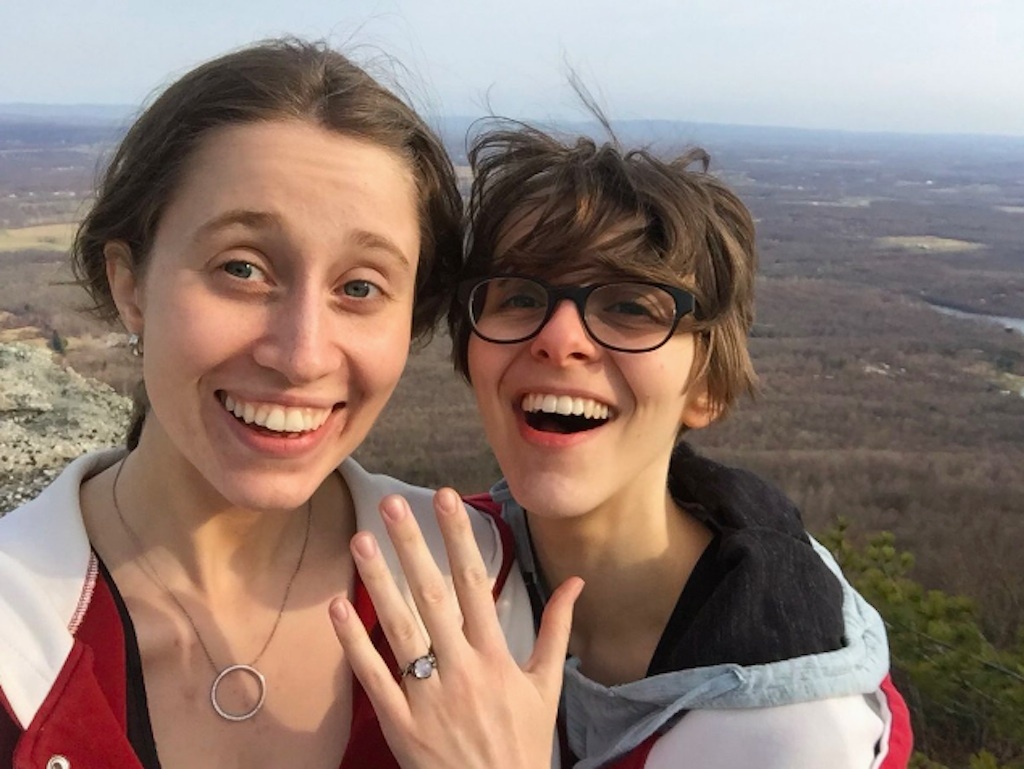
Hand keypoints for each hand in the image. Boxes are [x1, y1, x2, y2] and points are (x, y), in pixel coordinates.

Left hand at [330, 487, 582, 768]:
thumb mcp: (546, 686)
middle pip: (433, 597)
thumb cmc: (524, 744)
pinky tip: (338, 608)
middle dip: (412, 548)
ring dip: (378, 583)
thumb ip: (557, 629)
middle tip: (392, 504)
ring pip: (400, 629)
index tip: (447, 498)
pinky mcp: (400, 724)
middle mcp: (462, 670)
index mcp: (497, 657)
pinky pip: (374, 677)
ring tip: (361, 541)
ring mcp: (428, 697)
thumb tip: (575, 581)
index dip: (460, 538)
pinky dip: (355, 643)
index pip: (476, 584)